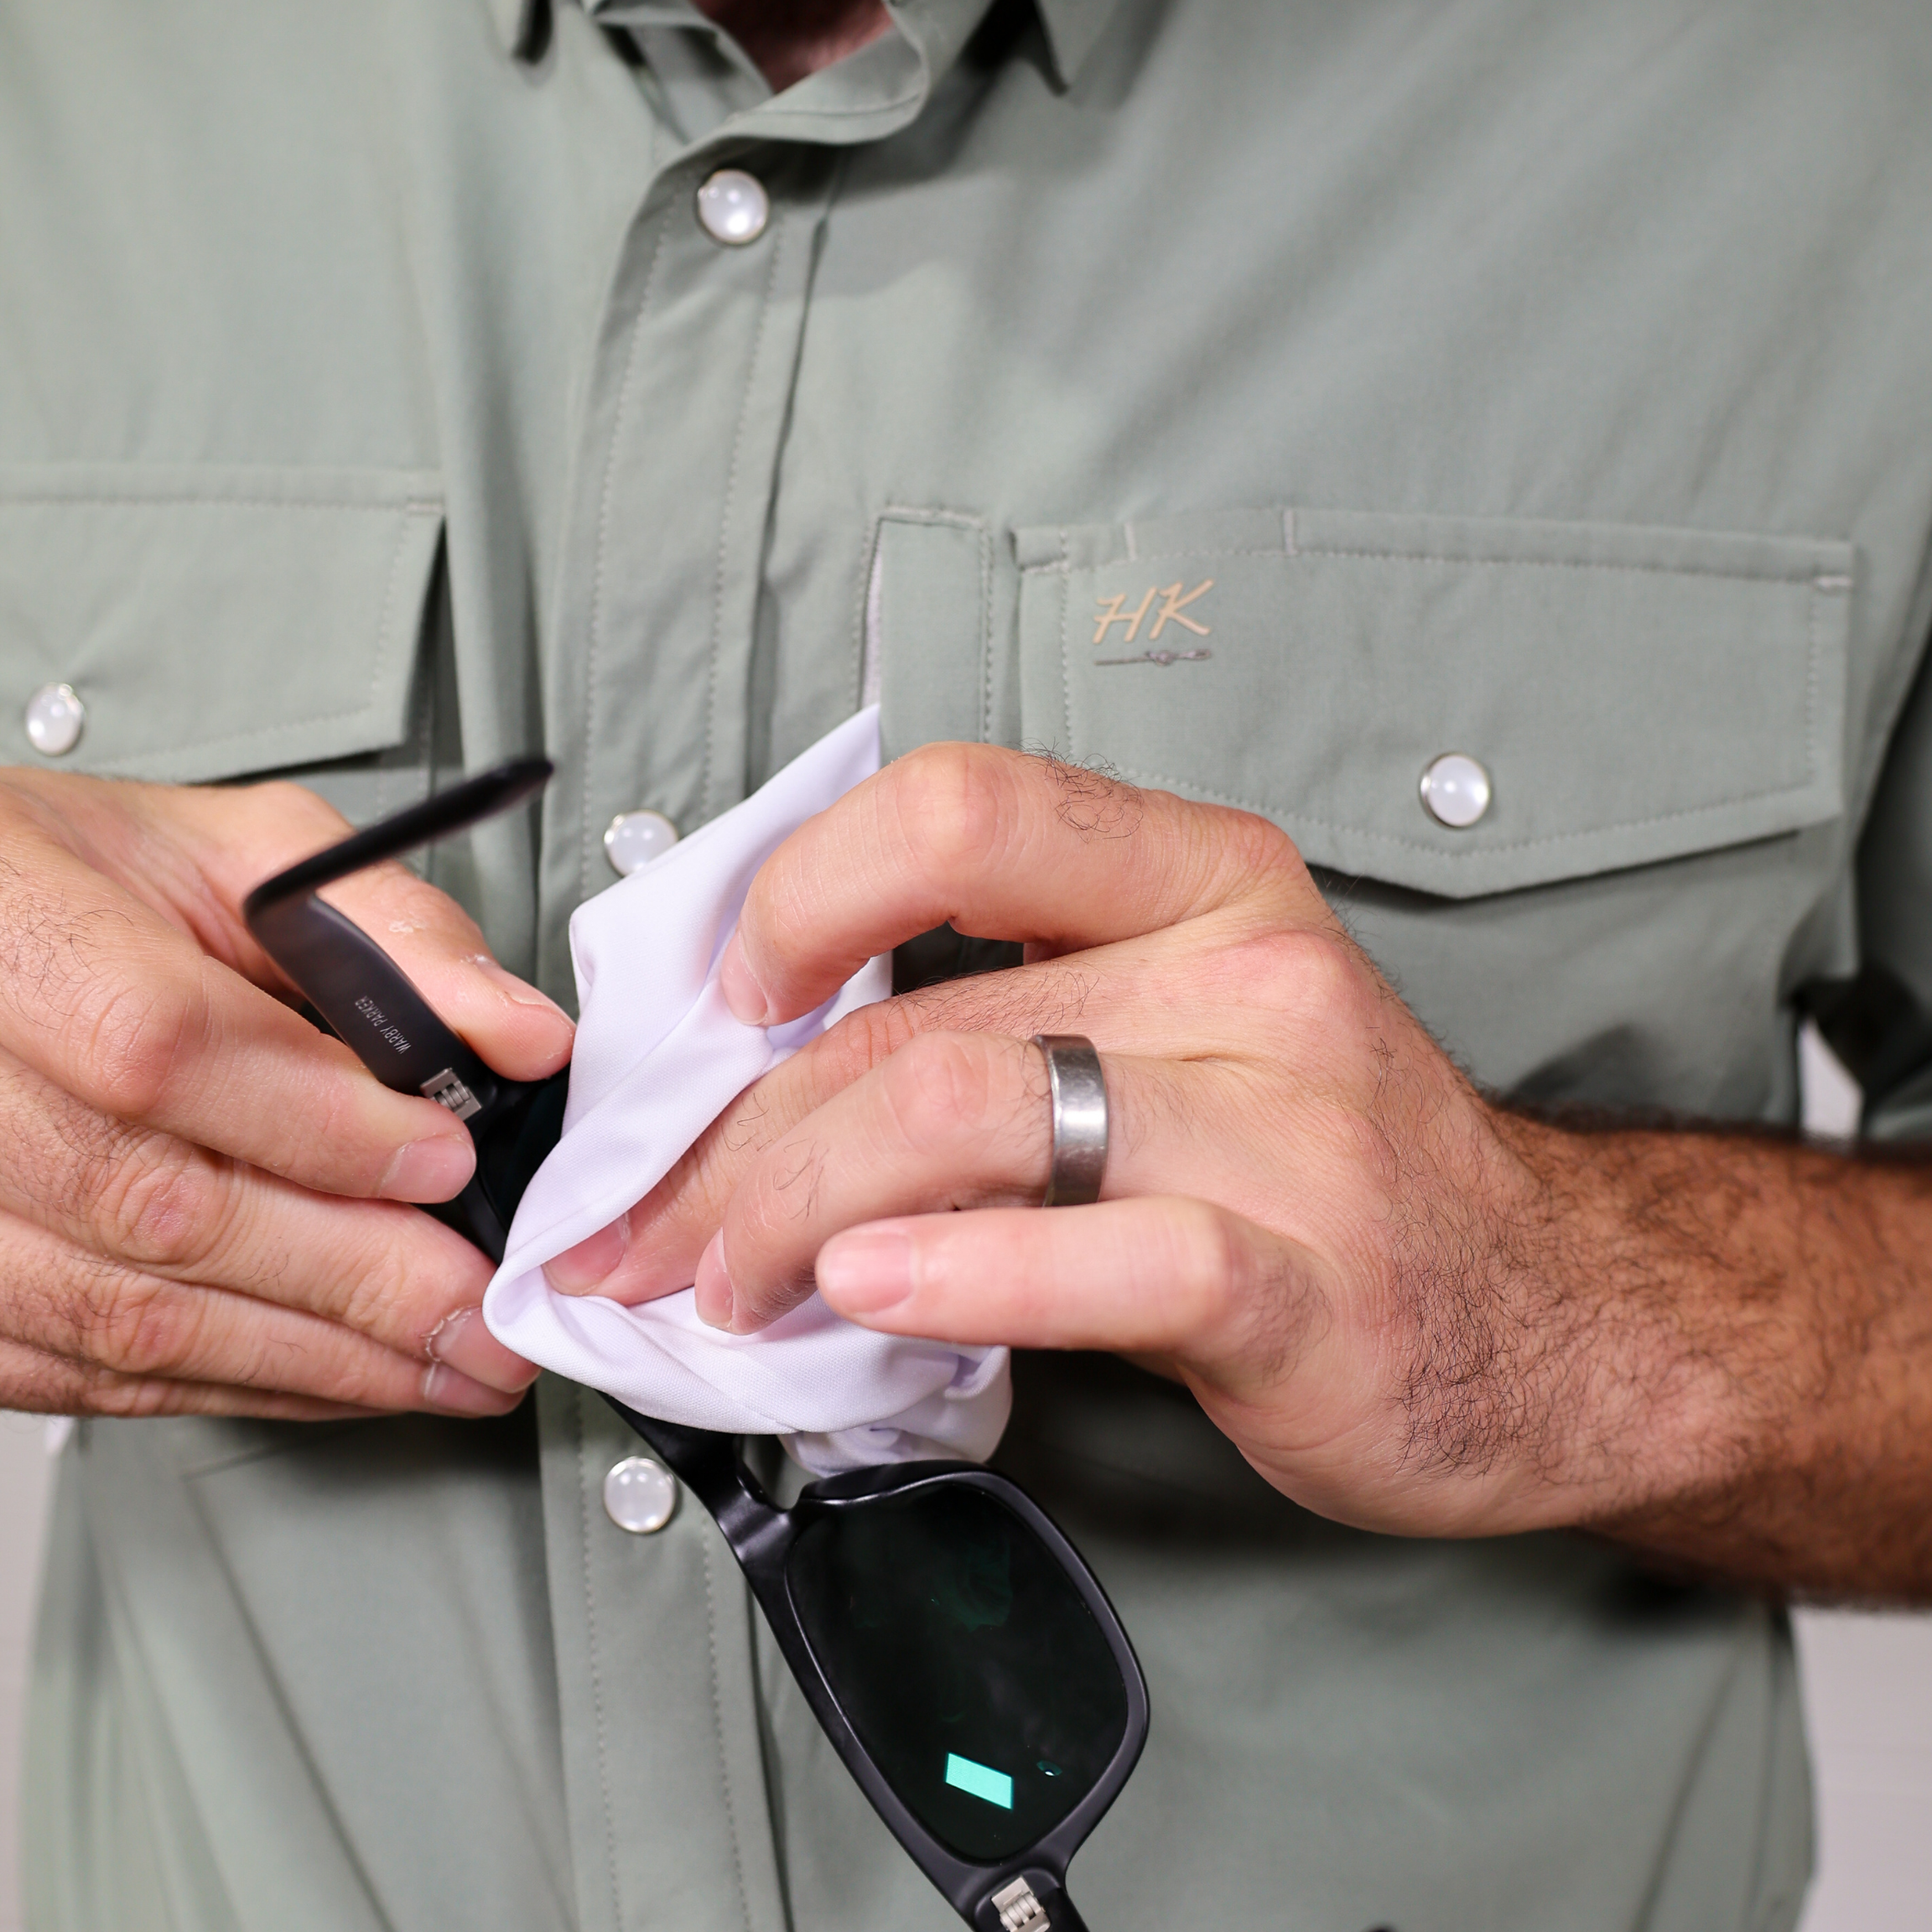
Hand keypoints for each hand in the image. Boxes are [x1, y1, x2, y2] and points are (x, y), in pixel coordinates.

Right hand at [0, 769, 571, 1420]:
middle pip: (160, 1206)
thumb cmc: (95, 883)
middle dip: (361, 1276)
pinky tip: (347, 1374)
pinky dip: (248, 1383)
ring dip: (322, 1357)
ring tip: (454, 1361)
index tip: (445, 1158)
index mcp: (14, 930)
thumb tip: (523, 1034)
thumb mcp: (251, 855)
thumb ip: (398, 932)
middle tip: (493, 1309)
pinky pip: (98, 1373)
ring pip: (132, 1317)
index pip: (164, 1048)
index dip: (319, 1120)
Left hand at [543, 744, 1598, 1538]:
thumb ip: (1010, 1011)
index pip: (962, 809)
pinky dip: (954, 1274)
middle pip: (920, 1017)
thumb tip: (771, 1064)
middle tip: (654, 1221)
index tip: (724, 1003)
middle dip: (738, 1136)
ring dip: (796, 1209)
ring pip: (975, 1110)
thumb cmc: (1331, 1162)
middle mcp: (1244, 971)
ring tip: (730, 1283)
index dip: (803, 892)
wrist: (1558, 1312)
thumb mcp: (1189, 1026)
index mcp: (1201, 880)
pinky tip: (866, 1295)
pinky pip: (1102, 1253)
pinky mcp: (1309, 1277)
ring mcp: (1285, 1123)